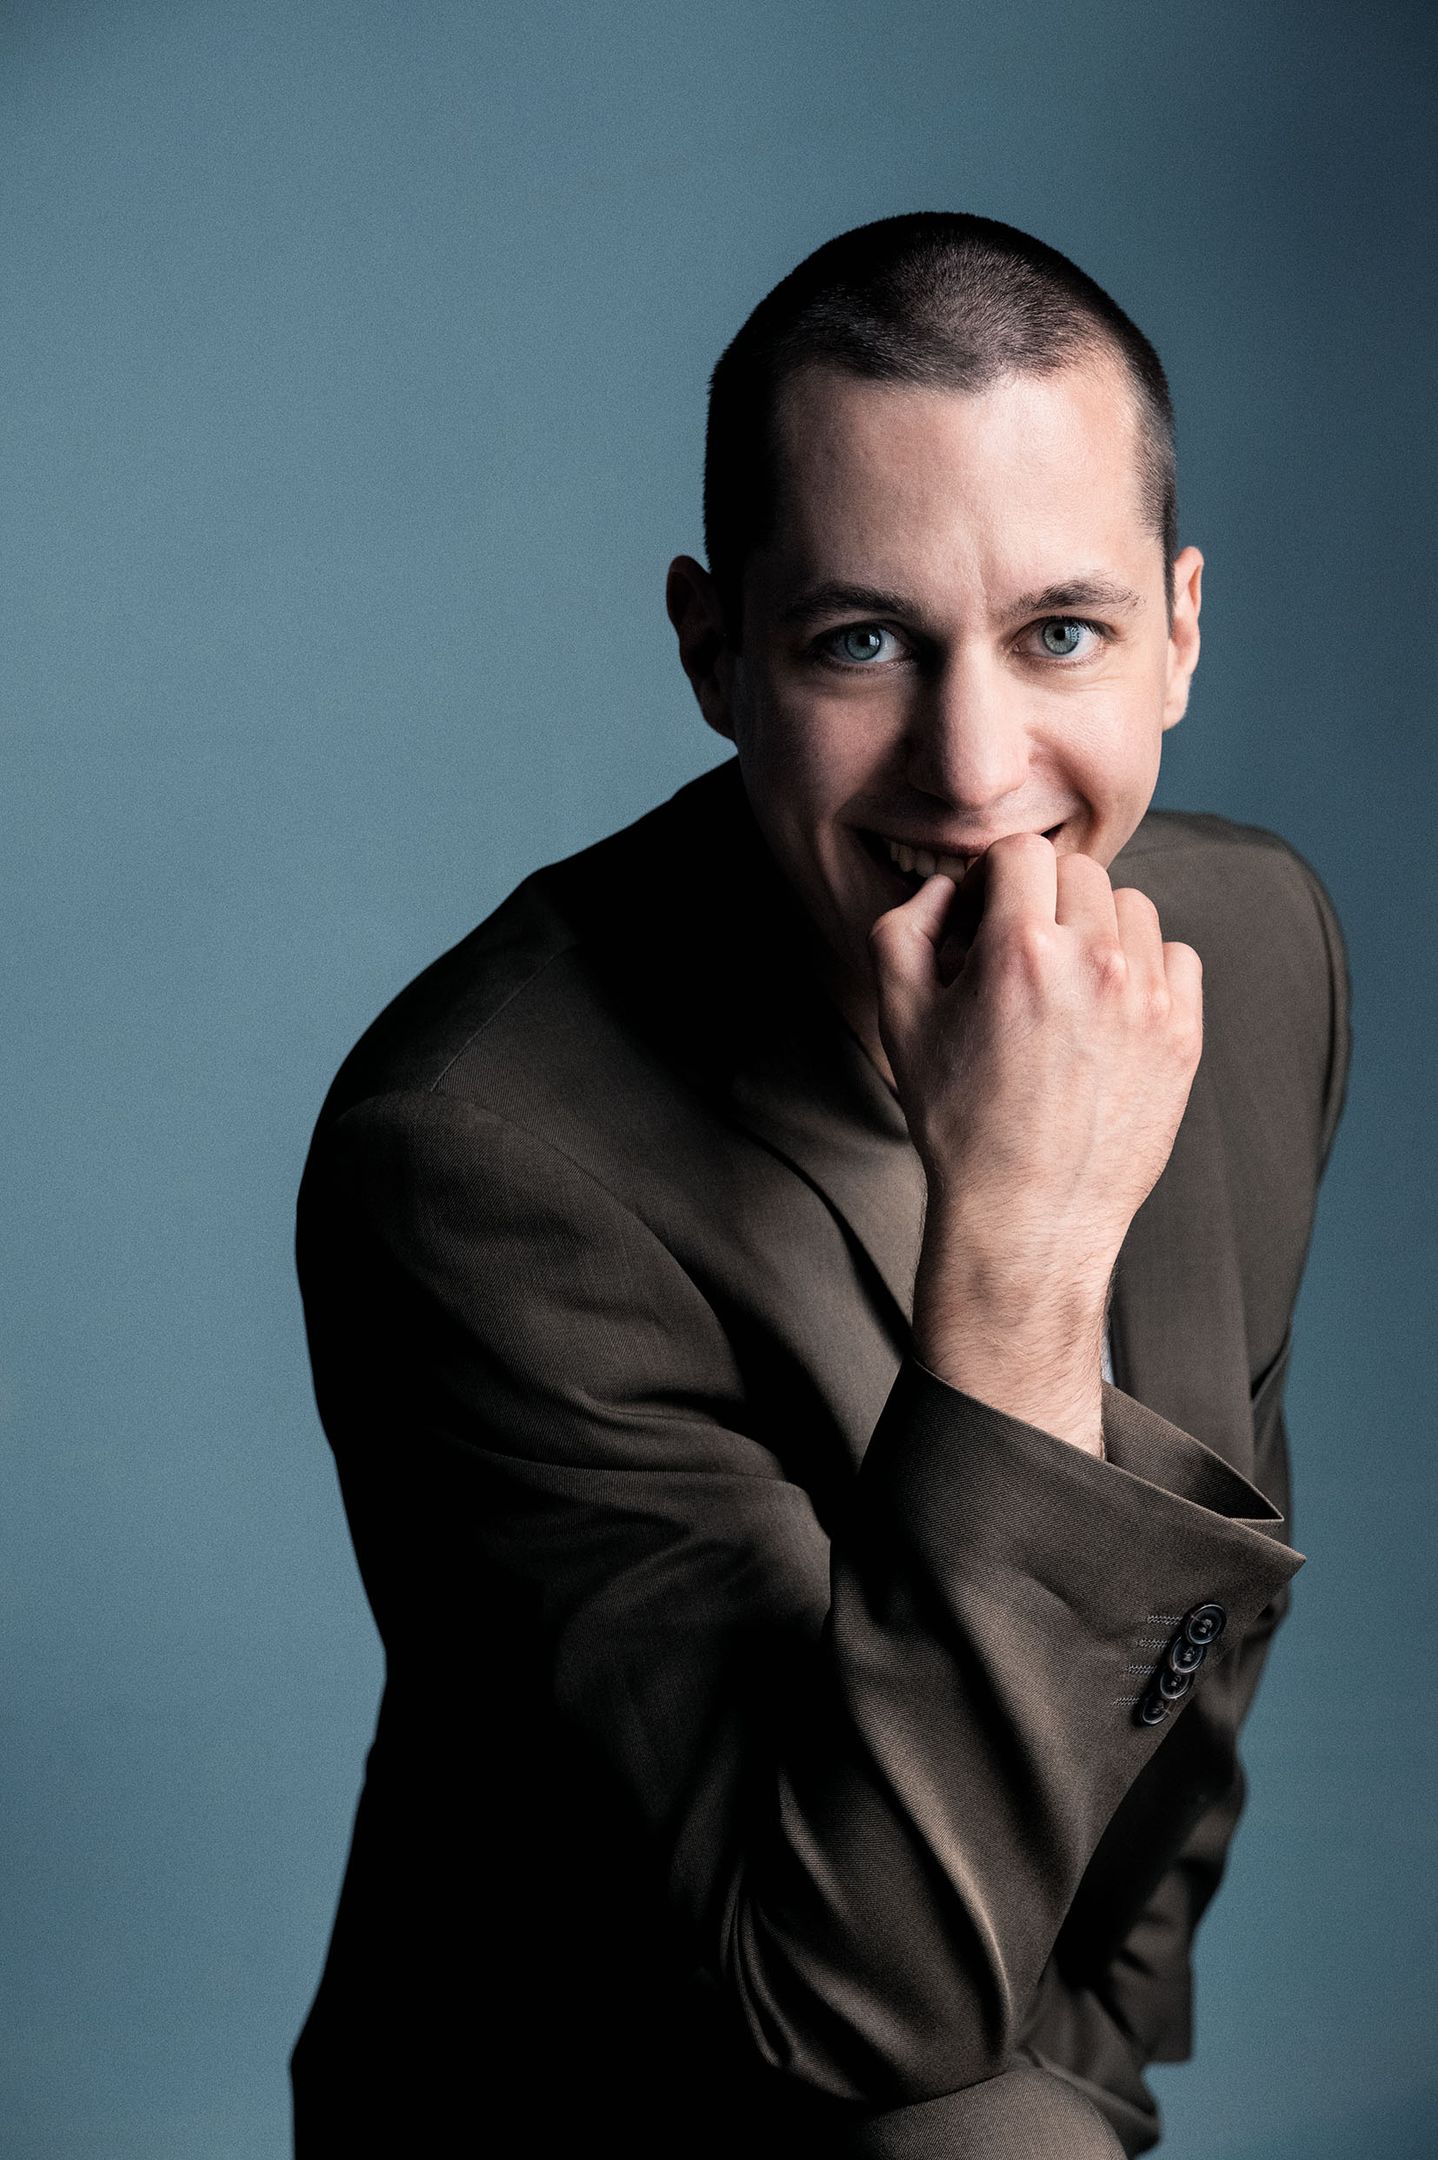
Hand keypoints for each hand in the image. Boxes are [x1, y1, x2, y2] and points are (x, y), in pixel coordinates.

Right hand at [869, 834, 1202, 1452]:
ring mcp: (1148, 999)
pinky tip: (1107, 1010)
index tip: (985, 918)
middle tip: (1020, 955)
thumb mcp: (898, 1018)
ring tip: (1066, 983)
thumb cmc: (956, 1120)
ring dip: (1097, 928)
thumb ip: (905, 926)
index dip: (994, 878)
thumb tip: (947, 888)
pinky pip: (1177, 958)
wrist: (1027, 1216)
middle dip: (1044, 900)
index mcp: (1019, 949)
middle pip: (1079, 872)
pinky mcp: (1183, 1035)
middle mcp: (1093, 963)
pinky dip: (1145, 969)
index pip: (1020, 851)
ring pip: (1132, 908)